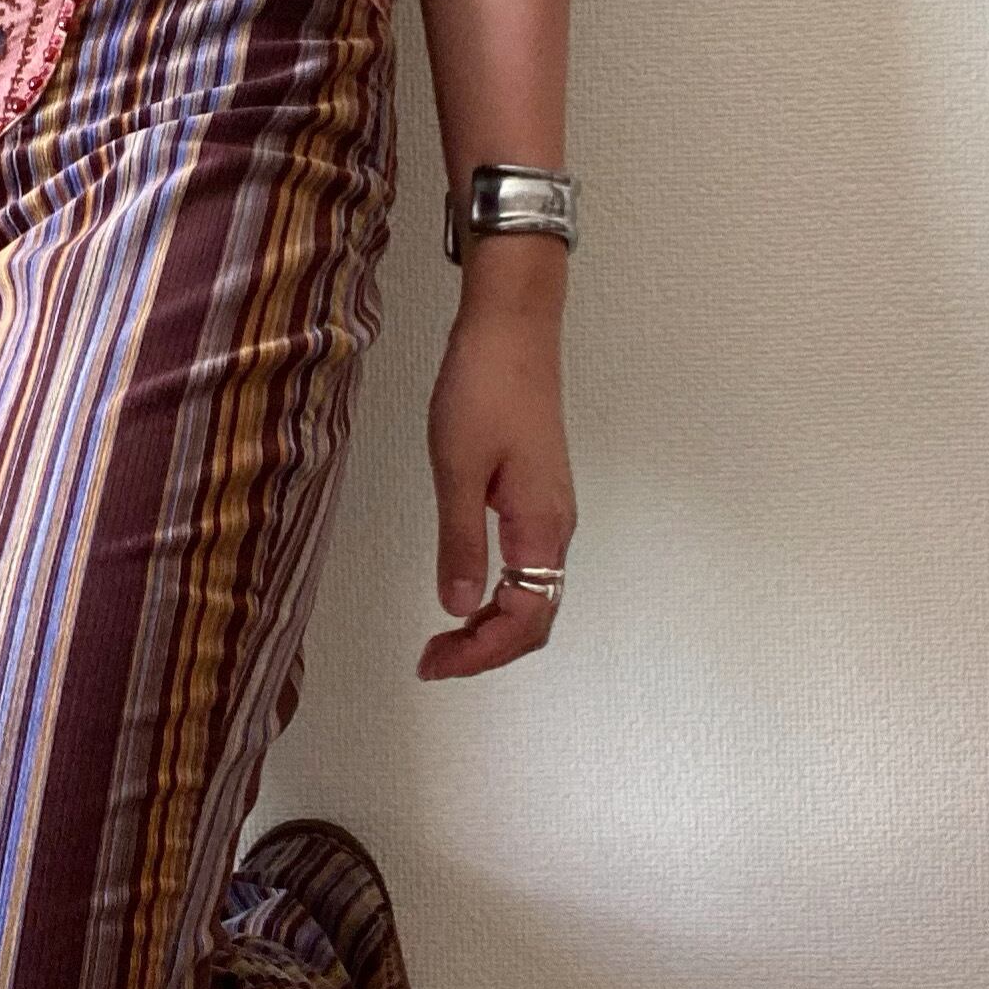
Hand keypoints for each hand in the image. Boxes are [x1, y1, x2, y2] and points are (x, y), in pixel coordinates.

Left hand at [418, 262, 574, 679]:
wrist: (512, 327)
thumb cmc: (484, 387)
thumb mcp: (458, 468)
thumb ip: (460, 541)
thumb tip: (457, 605)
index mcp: (542, 526)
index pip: (526, 619)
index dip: (482, 652)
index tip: (433, 661)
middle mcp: (556, 528)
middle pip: (536, 617)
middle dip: (487, 650)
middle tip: (431, 659)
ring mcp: (550, 513)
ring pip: (534, 594)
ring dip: (492, 626)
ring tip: (443, 638)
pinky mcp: (537, 496)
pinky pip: (528, 568)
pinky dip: (499, 596)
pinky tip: (466, 592)